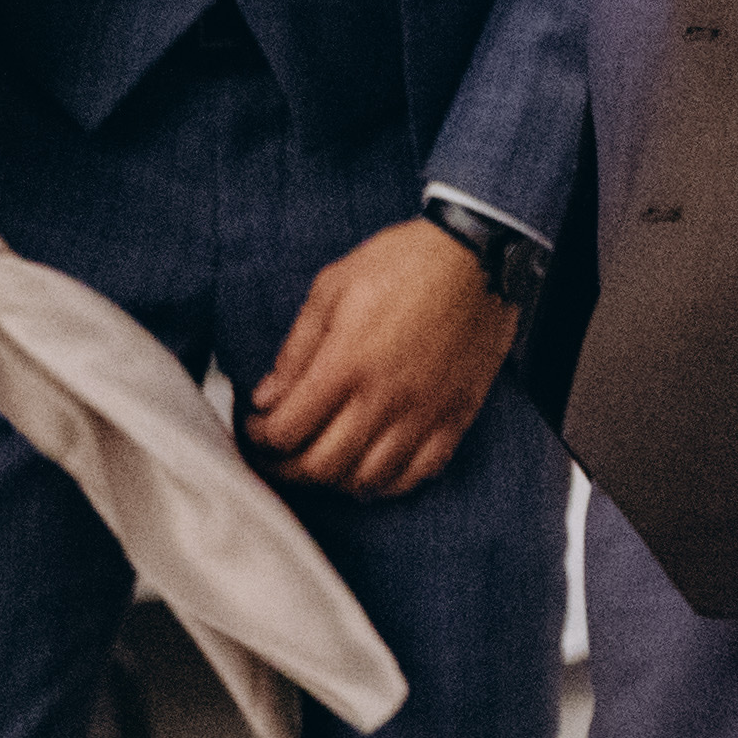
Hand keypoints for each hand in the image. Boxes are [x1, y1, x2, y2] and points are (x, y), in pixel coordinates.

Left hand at [243, 218, 518, 497]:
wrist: (480, 255)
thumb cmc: (405, 262)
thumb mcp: (333, 287)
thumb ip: (297, 346)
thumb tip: (268, 395)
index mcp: (346, 362)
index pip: (287, 429)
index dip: (259, 436)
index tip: (257, 426)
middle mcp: (383, 397)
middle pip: (321, 466)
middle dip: (287, 467)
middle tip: (278, 454)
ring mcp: (422, 412)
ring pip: (367, 479)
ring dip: (335, 479)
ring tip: (323, 461)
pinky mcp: (455, 416)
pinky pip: (419, 473)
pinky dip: (389, 482)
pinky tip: (373, 469)